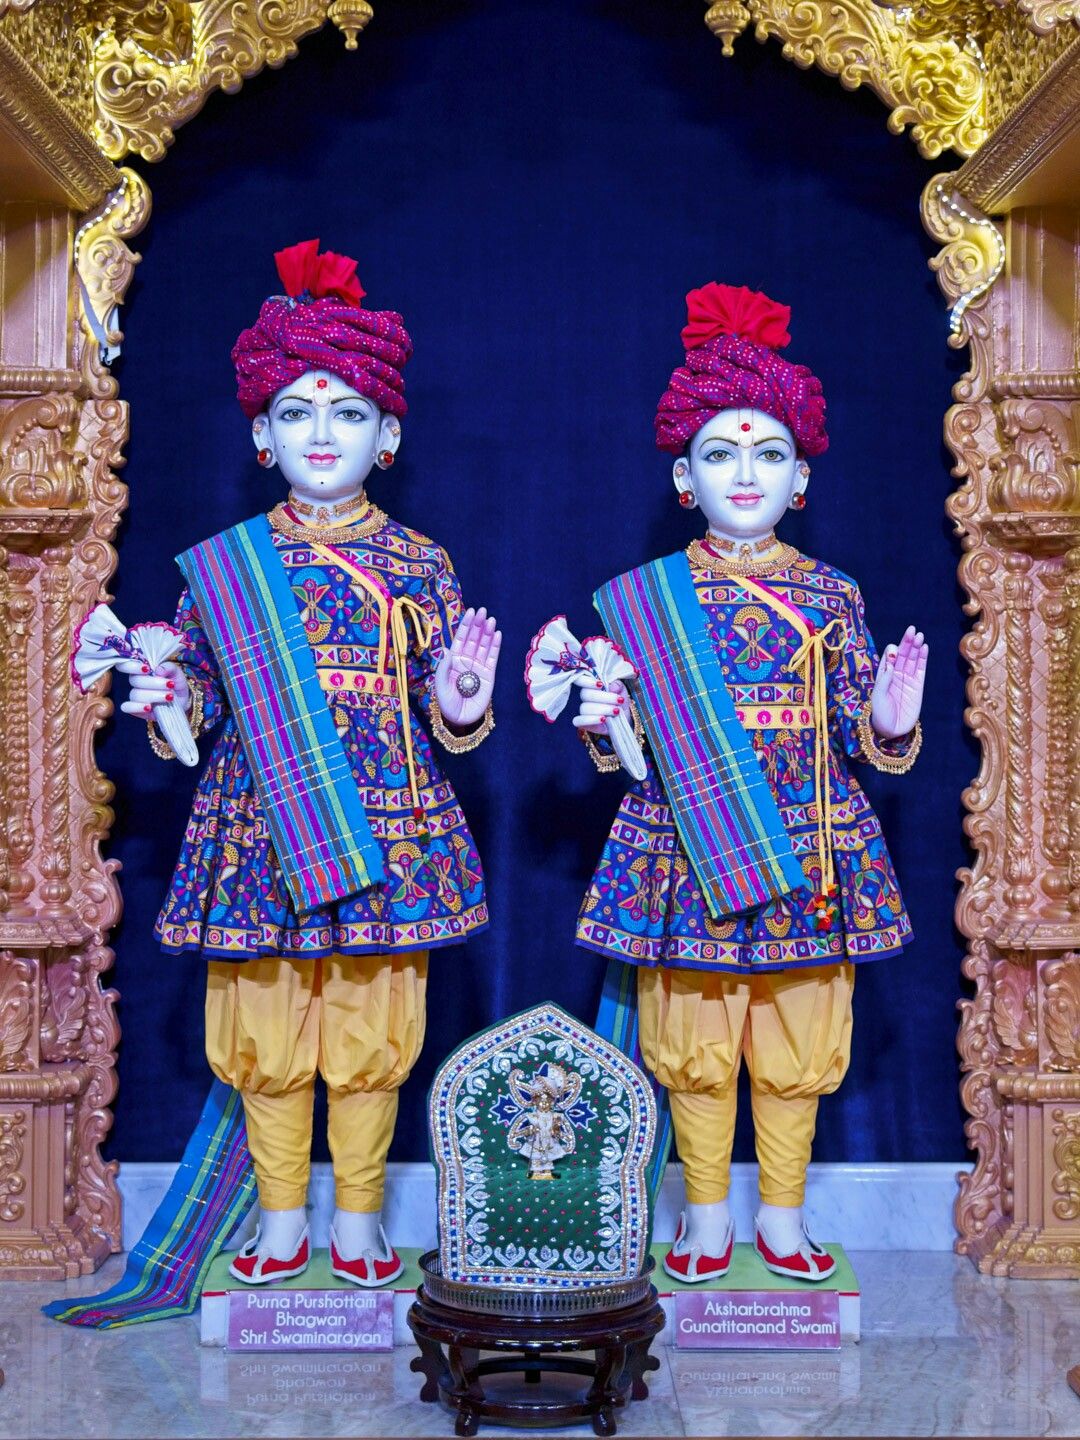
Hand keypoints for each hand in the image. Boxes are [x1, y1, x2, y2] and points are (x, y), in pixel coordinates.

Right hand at [117, 658, 190, 719]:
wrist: (182, 701)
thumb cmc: (176, 684)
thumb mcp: (177, 673)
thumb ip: (169, 668)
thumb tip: (158, 670)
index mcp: (142, 670)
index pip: (127, 665)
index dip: (131, 666)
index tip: (147, 669)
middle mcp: (136, 682)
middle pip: (135, 680)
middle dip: (154, 683)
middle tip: (170, 685)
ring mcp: (135, 696)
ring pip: (135, 694)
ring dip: (153, 695)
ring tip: (169, 697)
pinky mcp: (136, 709)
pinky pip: (127, 707)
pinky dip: (137, 707)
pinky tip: (149, 707)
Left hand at [434, 607, 500, 726]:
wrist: (460, 719)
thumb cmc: (446, 703)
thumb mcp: (440, 685)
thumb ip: (444, 668)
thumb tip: (447, 649)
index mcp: (453, 660)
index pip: (461, 639)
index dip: (466, 625)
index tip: (471, 612)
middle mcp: (467, 660)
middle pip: (474, 639)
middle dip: (478, 624)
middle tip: (483, 611)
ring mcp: (479, 667)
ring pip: (484, 646)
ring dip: (488, 632)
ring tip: (491, 620)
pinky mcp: (489, 675)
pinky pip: (493, 658)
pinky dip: (495, 646)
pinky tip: (497, 634)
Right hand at [572, 678, 628, 734]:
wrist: (623, 718)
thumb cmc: (619, 702)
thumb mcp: (621, 690)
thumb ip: (617, 686)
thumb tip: (612, 687)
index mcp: (591, 685)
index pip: (580, 679)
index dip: (586, 681)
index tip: (600, 684)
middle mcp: (584, 697)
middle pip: (586, 694)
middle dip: (604, 697)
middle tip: (619, 701)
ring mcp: (581, 710)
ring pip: (584, 708)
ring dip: (602, 709)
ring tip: (616, 711)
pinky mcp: (581, 722)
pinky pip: (578, 721)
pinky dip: (590, 720)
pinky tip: (603, 719)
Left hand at [870, 626, 926, 738]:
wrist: (891, 730)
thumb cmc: (879, 714)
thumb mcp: (878, 696)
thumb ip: (884, 679)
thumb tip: (891, 661)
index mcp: (883, 675)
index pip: (889, 657)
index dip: (892, 652)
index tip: (895, 650)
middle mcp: (896, 674)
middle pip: (903, 654)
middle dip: (907, 642)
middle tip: (912, 630)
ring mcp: (907, 679)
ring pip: (912, 659)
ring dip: (916, 647)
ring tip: (919, 636)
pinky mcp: (918, 686)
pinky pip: (921, 669)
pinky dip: (923, 658)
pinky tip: (924, 648)